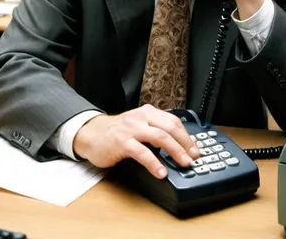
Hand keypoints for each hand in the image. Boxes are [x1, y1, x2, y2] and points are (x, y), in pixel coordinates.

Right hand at [73, 105, 199, 178]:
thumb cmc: (116, 132)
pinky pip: (142, 152)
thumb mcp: (138, 125)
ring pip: (160, 137)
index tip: (195, 149)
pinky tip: (161, 172)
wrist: (91, 134)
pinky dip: (154, 163)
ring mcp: (132, 128)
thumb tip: (178, 145)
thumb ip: (155, 131)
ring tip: (184, 164)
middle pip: (170, 127)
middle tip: (193, 157)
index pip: (173, 121)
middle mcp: (141, 117)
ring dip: (175, 151)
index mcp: (148, 113)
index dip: (187, 136)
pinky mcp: (122, 142)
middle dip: (185, 143)